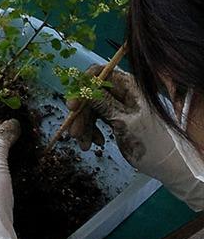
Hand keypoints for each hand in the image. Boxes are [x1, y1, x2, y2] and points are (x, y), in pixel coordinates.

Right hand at [67, 68, 203, 209]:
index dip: (82, 86)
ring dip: (84, 126)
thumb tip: (84, 89)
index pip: (99, 74)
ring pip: (90, 108)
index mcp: (129, 86)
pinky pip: (95, 119)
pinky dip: (91, 131)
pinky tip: (96, 143)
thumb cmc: (150, 142)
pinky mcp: (113, 117)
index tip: (72, 106)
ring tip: (84, 145)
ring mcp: (117, 104)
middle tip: (74, 133)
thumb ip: (103, 104)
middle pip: (90, 94)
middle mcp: (122, 92)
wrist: (166, 164)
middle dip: (81, 114)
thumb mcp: (124, 122)